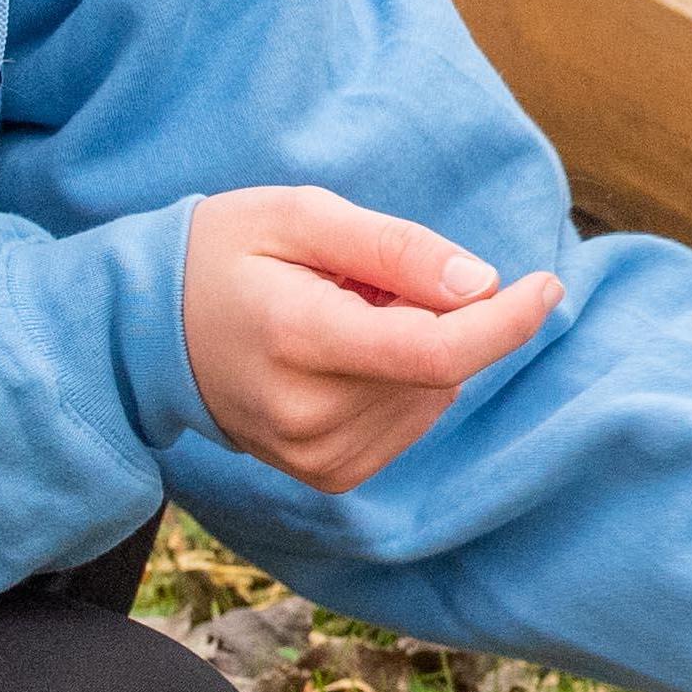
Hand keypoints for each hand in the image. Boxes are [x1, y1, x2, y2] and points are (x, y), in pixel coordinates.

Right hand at [182, 186, 562, 493]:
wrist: (145, 332)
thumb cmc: (225, 253)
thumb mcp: (303, 216)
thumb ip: (395, 248)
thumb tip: (482, 284)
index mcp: (299, 339)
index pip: (437, 352)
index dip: (505, 322)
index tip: (546, 285)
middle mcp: (308, 414)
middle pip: (439, 371)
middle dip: (435, 315)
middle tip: (360, 282)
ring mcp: (314, 456)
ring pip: (431, 397)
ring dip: (415, 349)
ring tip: (338, 317)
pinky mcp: (326, 475)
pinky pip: (409, 421)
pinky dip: (401, 383)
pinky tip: (342, 357)